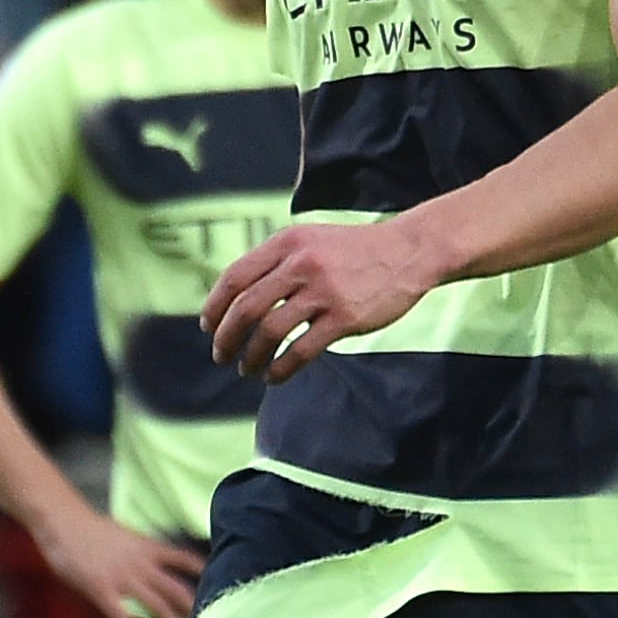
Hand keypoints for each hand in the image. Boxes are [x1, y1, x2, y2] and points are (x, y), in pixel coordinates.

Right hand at [33, 508, 203, 617]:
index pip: (182, 558)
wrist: (65, 522)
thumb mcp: (122, 536)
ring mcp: (123, 578)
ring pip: (156, 604)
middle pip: (175, 587)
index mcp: (147, 547)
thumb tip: (145, 561)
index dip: (200, 570)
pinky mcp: (103, 590)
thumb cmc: (88, 528)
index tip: (215, 581)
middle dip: (192, 606)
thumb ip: (137, 551)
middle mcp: (141, 563)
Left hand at [201, 217, 439, 382]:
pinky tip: (274, 377)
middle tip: (221, 356)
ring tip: (247, 369)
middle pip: (246, 308)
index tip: (208, 327)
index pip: (234, 278)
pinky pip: (300, 351)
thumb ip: (276, 262)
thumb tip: (234, 299)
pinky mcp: (345, 317)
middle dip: (226, 338)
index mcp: (287, 243)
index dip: (214, 307)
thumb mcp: (310, 241)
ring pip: (270, 332)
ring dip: (251, 357)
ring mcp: (325, 291)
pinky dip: (280, 369)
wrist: (409, 251)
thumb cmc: (354, 251)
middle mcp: (302, 264)